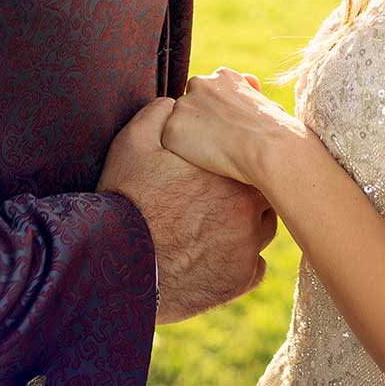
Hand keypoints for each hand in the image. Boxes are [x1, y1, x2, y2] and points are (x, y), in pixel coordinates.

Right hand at [98, 97, 277, 324]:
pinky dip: (240, 261)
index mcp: (232, 173)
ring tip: (214, 224)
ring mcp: (248, 249)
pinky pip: (254, 267)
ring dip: (246, 225)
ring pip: (263, 230)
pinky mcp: (239, 282)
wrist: (119, 266)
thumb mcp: (134, 143)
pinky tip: (215, 255)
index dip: (239, 159)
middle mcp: (250, 210)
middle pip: (265, 194)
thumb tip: (175, 103)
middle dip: (247, 192)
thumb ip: (160, 114)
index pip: (257, 158)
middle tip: (217, 194)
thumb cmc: (126, 200)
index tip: (221, 164)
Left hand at [160, 67, 306, 189]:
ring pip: (179, 126)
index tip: (230, 131)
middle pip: (190, 107)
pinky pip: (170, 145)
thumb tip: (250, 83)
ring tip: (214, 156)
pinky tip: (204, 162)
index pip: (210, 94)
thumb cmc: (277, 131)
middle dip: (199, 124)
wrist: (268, 149)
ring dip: (190, 140)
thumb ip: (250, 94)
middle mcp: (199, 84)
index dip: (218, 116)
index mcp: (224, 77)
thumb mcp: (268, 103)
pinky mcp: (172, 129)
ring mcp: (183, 106)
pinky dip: (183, 156)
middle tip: (219, 145)